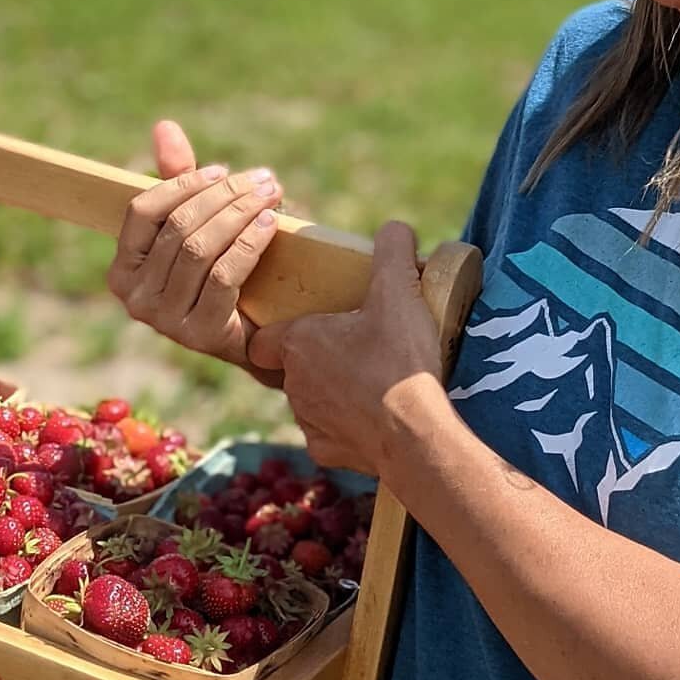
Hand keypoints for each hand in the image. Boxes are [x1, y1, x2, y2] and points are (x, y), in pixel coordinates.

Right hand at [106, 119, 284, 369]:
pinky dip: (250, 243)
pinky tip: (271, 224)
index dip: (183, 184)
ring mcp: (164, 319)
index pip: (142, 210)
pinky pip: (224, 275)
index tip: (222, 170)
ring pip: (201, 248)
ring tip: (271, 195)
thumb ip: (179, 179)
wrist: (258, 338)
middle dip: (224, 195)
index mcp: (122, 268)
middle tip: (263, 179)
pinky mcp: (199, 334)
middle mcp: (134, 296)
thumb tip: (164, 126)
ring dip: (241, 214)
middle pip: (178, 226)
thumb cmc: (222, 273)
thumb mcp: (199, 225)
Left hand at [247, 220, 442, 475]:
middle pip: (292, 366)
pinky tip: (376, 415)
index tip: (308, 325)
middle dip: (316, 357)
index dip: (280, 330)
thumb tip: (396, 228)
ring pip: (310, 400)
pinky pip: (330, 433)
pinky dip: (348, 425)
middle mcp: (293, 384)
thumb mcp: (399, 293)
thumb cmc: (398, 360)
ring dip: (331, 390)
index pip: (264, 337)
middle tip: (353, 346)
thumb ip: (393, 252)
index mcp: (299, 343)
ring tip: (369, 378)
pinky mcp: (326, 451)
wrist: (415, 435)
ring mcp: (308, 421)